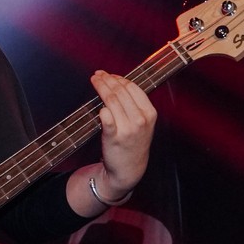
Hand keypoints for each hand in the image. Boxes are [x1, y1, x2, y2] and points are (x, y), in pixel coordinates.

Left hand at [90, 70, 155, 198]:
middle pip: (121, 92)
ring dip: (101, 88)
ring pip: (112, 101)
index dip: (119, 78)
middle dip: (107, 80)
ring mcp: (127, 129)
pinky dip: (102, 110)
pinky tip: (99, 106)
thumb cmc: (134, 143)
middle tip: (97, 75)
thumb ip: (135, 105)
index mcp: (149, 113)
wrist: (129, 169)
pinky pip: (106, 118)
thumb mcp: (143, 123)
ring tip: (94, 81)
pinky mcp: (114, 137)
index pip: (133, 88)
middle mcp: (140, 120)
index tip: (109, 74)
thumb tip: (119, 84)